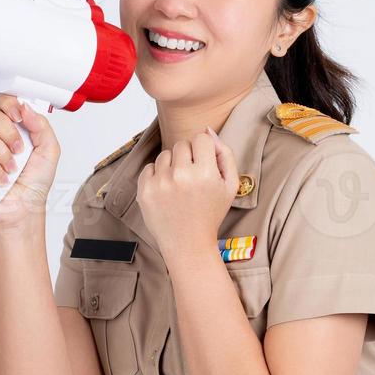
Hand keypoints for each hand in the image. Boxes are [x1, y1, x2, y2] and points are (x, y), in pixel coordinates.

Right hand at [0, 92, 59, 228]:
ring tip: (13, 170)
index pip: (1, 101)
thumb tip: (25, 106)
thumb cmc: (35, 181)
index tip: (19, 115)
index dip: (8, 103)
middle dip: (8, 132)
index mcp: (11, 127)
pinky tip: (2, 180)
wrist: (26, 208)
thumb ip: (40, 125)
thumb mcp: (49, 150)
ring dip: (3, 155)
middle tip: (20, 150)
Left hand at [136, 127, 237, 262]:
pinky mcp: (144, 191)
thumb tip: (208, 130)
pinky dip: (157, 176)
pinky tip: (167, 191)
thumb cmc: (210, 214)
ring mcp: (160, 183)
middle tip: (191, 178)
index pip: (201, 139)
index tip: (204, 166)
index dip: (204, 151)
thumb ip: (225, 154)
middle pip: (182, 144)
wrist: (188, 244)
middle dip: (188, 157)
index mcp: (205, 173)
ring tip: (179, 186)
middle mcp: (181, 175)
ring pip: (165, 154)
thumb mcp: (230, 185)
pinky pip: (149, 167)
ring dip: (172, 165)